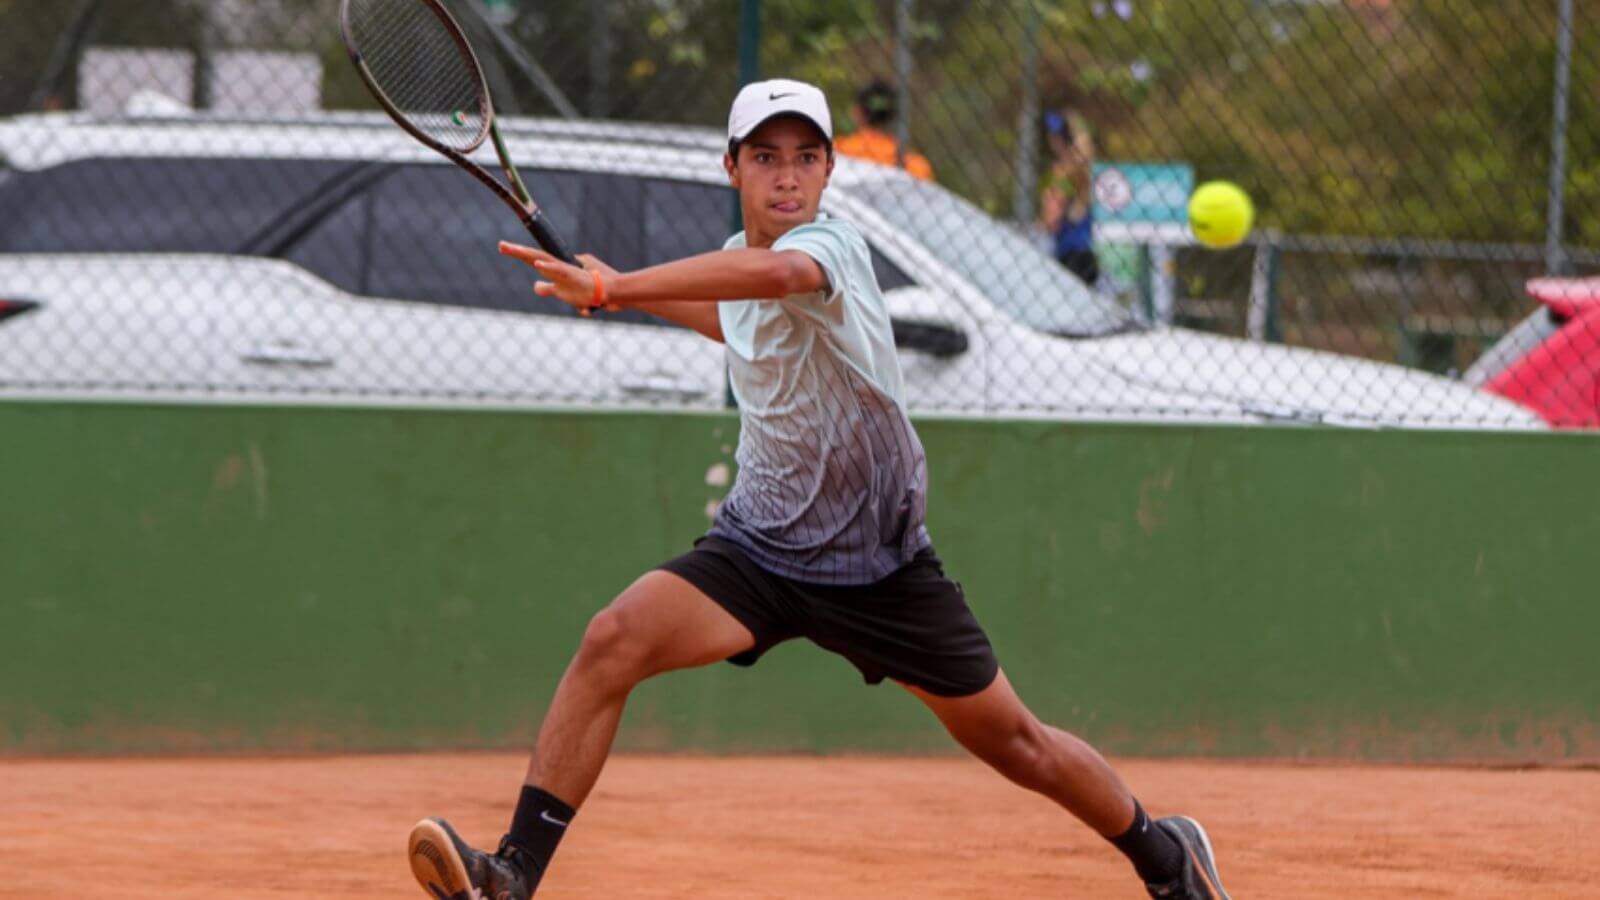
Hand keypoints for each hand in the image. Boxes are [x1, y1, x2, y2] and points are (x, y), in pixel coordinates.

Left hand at [498, 241, 620, 315]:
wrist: (609, 292)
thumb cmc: (587, 292)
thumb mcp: (563, 292)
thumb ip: (548, 287)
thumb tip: (536, 285)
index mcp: (554, 269)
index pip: (533, 259)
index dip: (518, 253)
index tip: (503, 247)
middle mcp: (557, 267)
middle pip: (533, 256)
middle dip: (516, 251)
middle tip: (501, 245)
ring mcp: (564, 271)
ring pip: (542, 260)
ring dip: (526, 255)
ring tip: (512, 250)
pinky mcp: (572, 276)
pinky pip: (559, 271)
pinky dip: (548, 267)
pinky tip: (537, 265)